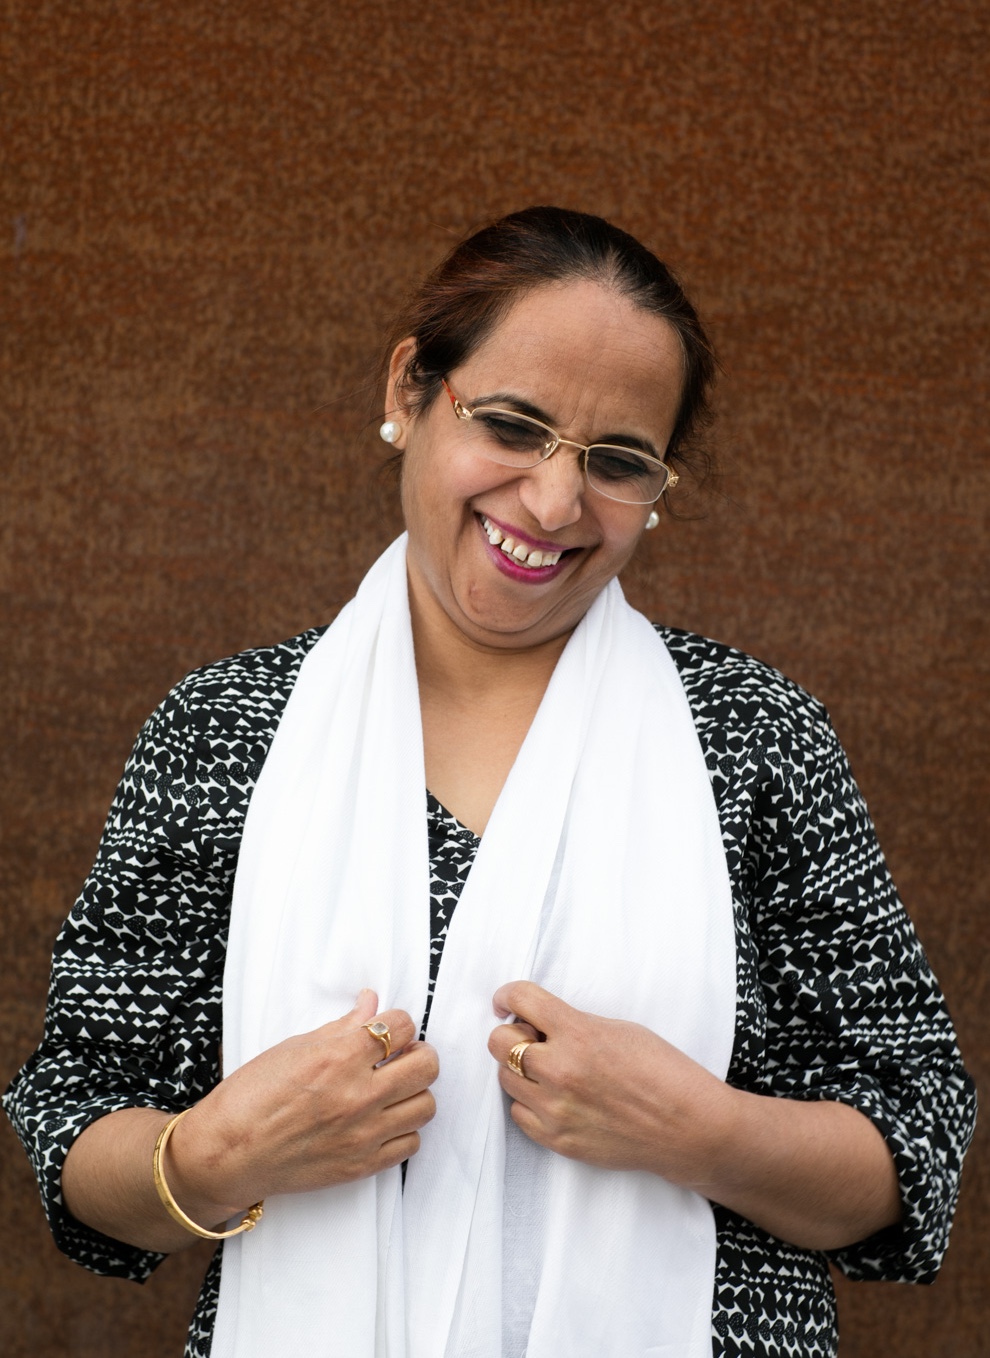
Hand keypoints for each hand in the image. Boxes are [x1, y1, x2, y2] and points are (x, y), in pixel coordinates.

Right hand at [169, 990, 438, 1216]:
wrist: (226, 1154)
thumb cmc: (250, 1097)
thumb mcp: (292, 1048)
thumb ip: (340, 1027)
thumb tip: (370, 1004)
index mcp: (337, 1059)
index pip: (401, 1027)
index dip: (397, 1022)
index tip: (386, 1028)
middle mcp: (357, 1096)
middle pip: (426, 1065)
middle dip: (417, 1053)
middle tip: (400, 1055)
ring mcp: (363, 1134)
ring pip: (426, 1105)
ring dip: (413, 1091)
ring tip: (392, 1088)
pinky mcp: (362, 1166)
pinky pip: (411, 1144)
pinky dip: (403, 1129)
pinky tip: (383, 1120)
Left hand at [488, 980, 727, 1182]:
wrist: (687, 1127)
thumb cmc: (662, 1072)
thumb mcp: (619, 1029)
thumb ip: (574, 1024)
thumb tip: (539, 1024)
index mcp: (578, 1034)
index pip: (520, 999)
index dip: (508, 996)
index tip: (507, 1002)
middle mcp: (559, 1071)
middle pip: (499, 1043)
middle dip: (511, 1034)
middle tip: (532, 1038)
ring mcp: (555, 1109)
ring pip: (505, 1078)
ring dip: (520, 1069)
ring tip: (548, 1070)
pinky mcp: (557, 1140)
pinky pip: (519, 1113)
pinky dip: (529, 1102)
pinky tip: (554, 1098)